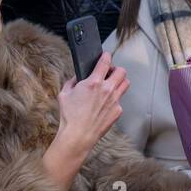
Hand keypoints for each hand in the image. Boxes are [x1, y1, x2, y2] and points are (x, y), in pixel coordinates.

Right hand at [47, 54, 129, 188]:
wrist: (78, 135)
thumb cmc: (70, 116)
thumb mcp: (64, 94)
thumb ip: (72, 81)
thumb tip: (78, 77)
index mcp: (94, 83)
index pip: (105, 62)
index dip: (106, 56)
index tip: (106, 55)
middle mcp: (107, 90)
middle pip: (121, 71)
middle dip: (115, 69)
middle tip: (109, 73)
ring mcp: (115, 100)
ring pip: (125, 84)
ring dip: (120, 82)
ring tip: (112, 85)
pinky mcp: (118, 111)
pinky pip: (120, 100)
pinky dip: (115, 99)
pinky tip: (106, 104)